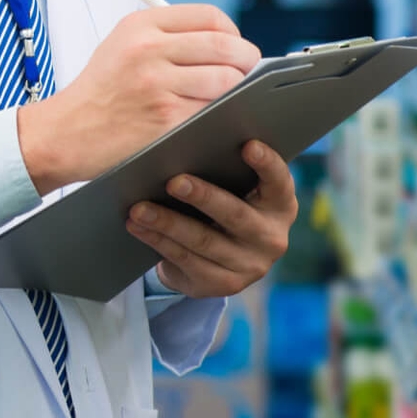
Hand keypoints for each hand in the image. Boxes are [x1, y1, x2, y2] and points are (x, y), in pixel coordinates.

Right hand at [17, 4, 259, 193]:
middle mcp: (148, 49)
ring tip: (224, 97)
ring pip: (228, 80)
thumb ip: (166, 37)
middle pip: (226, 45)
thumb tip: (224, 42)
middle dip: (246, 61)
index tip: (232, 46)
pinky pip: (214, 110)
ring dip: (236, 91)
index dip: (232, 31)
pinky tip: (209, 117)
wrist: (65, 131)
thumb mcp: (120, 46)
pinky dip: (219, 114)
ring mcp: (158, 84)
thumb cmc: (99, 92)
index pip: (210, 16)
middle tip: (245, 72)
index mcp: (140, 26)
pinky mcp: (167, 117)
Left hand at [125, 140, 296, 296]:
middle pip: (235, 215)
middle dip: (202, 197)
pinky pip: (185, 259)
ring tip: (138, 208)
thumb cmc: (223, 205)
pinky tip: (137, 226)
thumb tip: (187, 133)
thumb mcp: (233, 188)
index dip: (266, 164)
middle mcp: (271, 238)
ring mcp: (250, 265)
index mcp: (280, 205)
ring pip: (203, 240)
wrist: (218, 259)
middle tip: (173, 181)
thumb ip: (224, 166)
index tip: (247, 144)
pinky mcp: (224, 284)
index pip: (279, 182)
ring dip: (166, 222)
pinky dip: (157, 240)